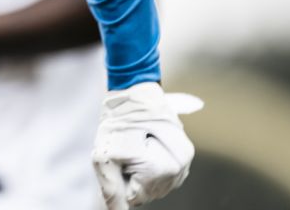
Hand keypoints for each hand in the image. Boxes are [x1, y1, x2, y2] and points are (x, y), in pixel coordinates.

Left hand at [93, 82, 203, 209]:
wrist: (134, 91)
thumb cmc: (118, 121)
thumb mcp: (105, 156)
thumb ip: (111, 190)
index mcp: (164, 169)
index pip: (136, 197)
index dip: (120, 180)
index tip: (118, 158)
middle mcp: (180, 168)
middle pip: (147, 192)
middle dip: (131, 176)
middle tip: (125, 150)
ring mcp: (185, 162)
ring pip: (155, 184)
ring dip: (141, 171)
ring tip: (136, 145)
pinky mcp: (184, 155)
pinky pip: (163, 174)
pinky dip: (150, 166)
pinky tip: (145, 147)